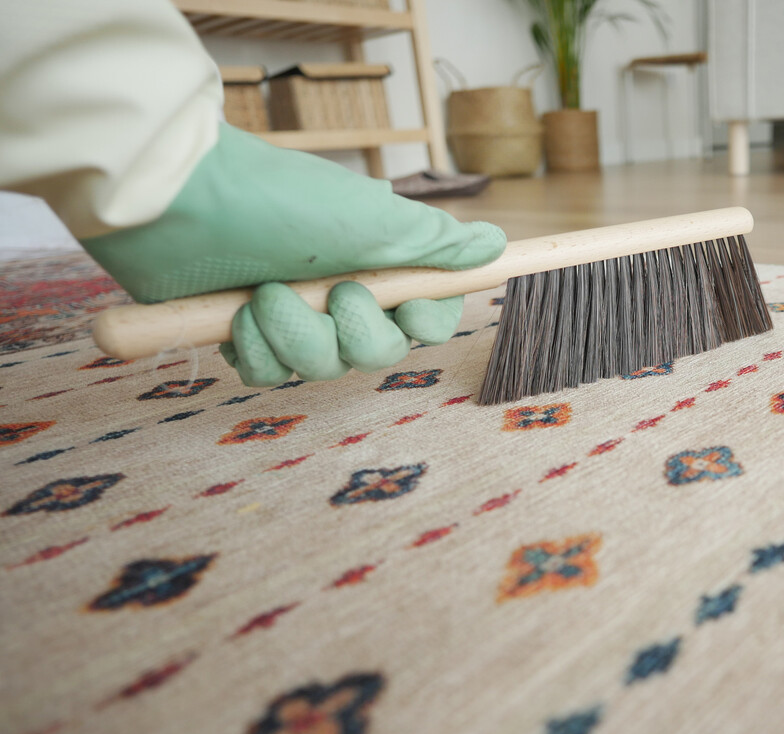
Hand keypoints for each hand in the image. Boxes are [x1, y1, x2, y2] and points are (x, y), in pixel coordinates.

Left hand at [79, 124, 505, 383]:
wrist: (180, 200)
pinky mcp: (242, 335)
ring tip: (264, 293)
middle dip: (352, 330)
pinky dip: (252, 347)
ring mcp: (291, 315)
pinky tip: (235, 313)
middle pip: (377, 352)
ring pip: (320, 369)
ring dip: (293, 334)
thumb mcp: (376, 220)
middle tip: (329, 292)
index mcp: (377, 264)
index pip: (427, 318)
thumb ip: (438, 244)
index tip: (407, 304)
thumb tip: (496, 244)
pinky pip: (267, 375)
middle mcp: (338, 292)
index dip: (422, 322)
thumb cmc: (283, 201)